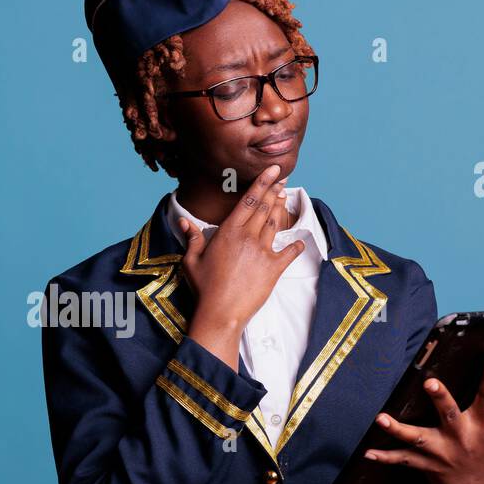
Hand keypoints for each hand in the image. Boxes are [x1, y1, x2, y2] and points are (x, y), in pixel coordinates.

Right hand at [180, 164, 304, 368]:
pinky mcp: (273, 269)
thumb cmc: (204, 287)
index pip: (248, 200)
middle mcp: (248, 237)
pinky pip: (289, 252)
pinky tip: (300, 241)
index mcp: (228, 231)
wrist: (220, 312)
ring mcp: (263, 252)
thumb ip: (192, 238)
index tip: (272, 170)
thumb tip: (184, 221)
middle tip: (282, 179)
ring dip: (281, 209)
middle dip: (274, 191)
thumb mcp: (191, 260)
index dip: (262, 183)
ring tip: (284, 198)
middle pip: (264, 207)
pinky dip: (295, 246)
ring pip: (275, 224)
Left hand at [364, 354, 483, 483]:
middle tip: (430, 382)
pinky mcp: (425, 465)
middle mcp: (461, 438)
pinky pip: (401, 461)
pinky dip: (384, 457)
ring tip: (381, 419)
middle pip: (449, 415)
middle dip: (440, 399)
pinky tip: (368, 453)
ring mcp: (441, 453)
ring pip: (417, 439)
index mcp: (483, 427)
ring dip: (398, 430)